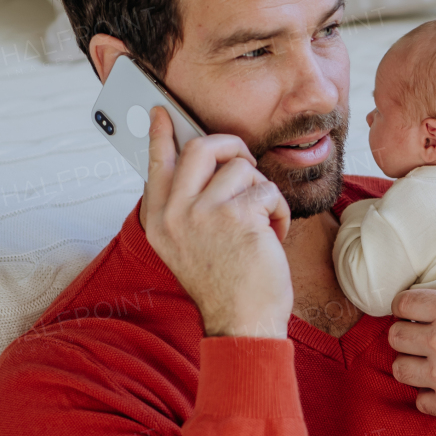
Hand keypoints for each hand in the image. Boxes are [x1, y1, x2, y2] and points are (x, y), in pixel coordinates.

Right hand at [141, 105, 292, 337]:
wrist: (241, 323)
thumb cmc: (224, 286)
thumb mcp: (188, 247)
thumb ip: (186, 208)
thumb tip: (202, 166)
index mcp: (160, 220)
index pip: (157, 164)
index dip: (161, 134)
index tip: (162, 112)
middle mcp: (175, 213)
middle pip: (200, 148)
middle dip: (231, 146)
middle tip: (245, 161)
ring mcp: (204, 213)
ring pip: (241, 168)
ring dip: (261, 191)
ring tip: (262, 221)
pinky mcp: (238, 216)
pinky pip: (267, 190)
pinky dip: (279, 212)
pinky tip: (274, 236)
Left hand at [388, 229, 435, 435]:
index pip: (403, 303)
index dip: (407, 306)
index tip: (417, 312)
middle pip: (395, 336)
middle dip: (406, 334)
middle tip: (422, 337)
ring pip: (400, 369)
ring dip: (412, 365)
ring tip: (429, 362)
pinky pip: (419, 400)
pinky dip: (429, 396)